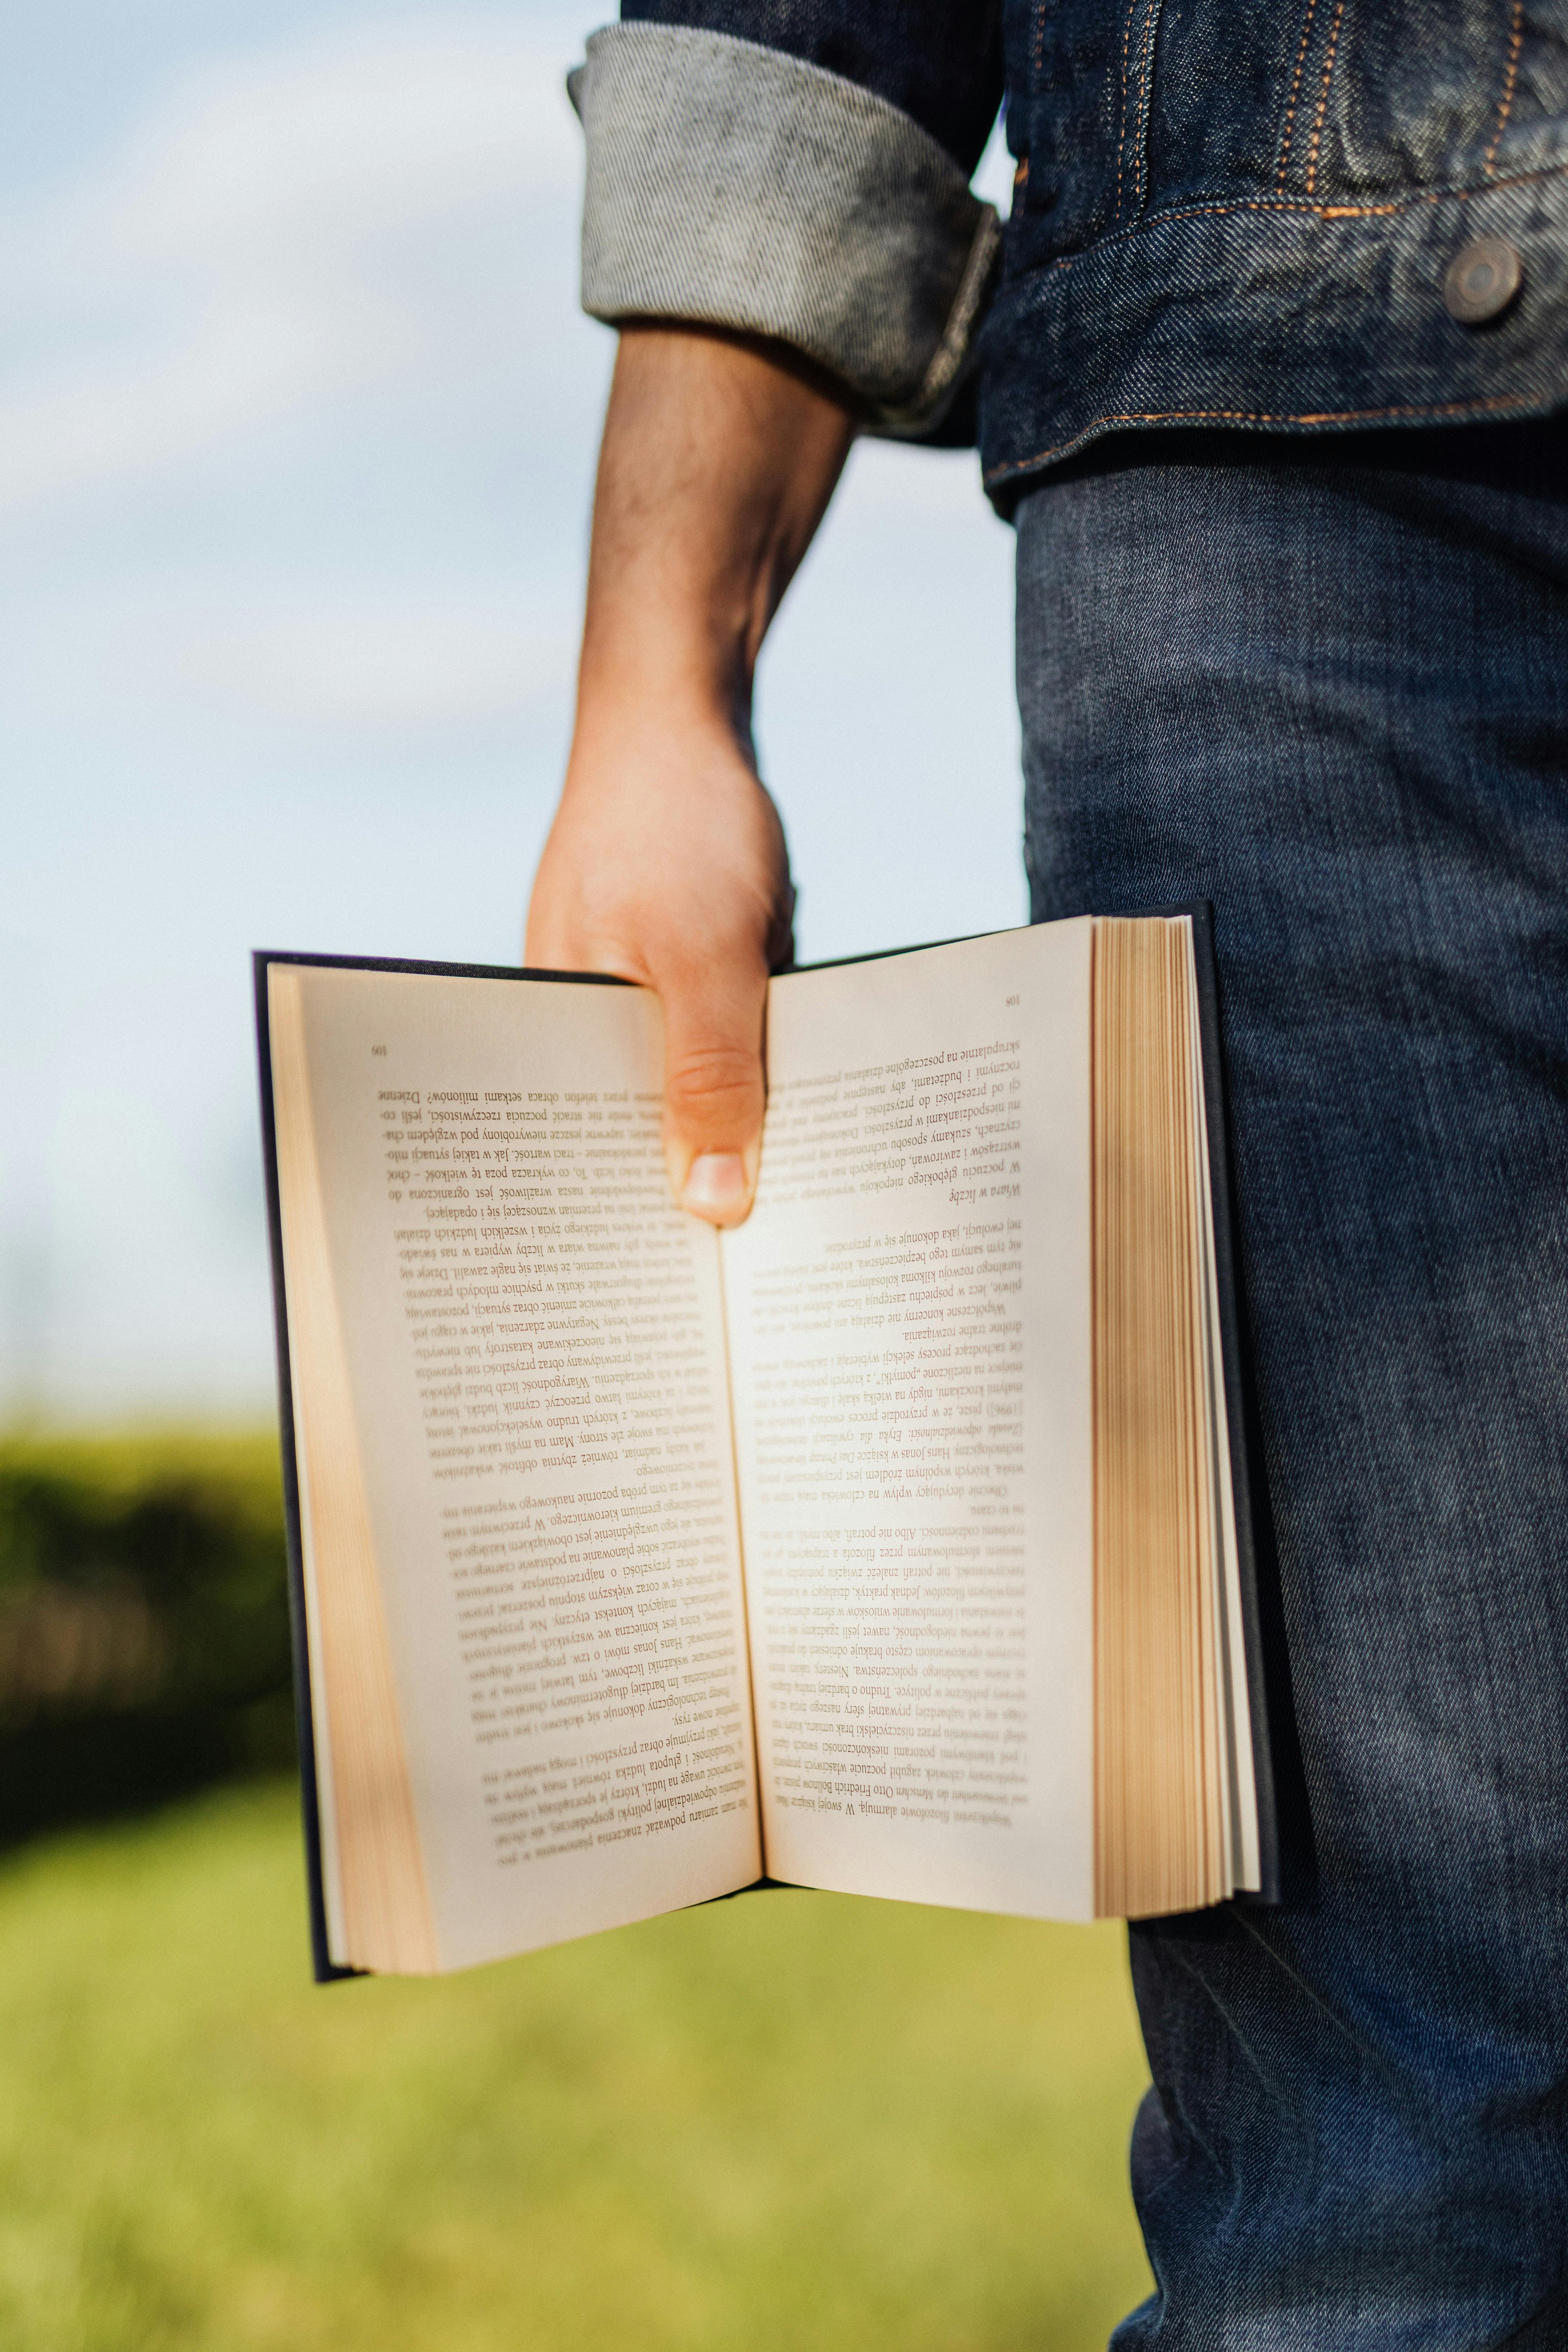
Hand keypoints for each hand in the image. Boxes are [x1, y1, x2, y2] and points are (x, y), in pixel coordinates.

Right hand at [526, 325, 852, 1225]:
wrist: (684, 716)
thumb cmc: (678, 824)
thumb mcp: (707, 956)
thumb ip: (709, 1078)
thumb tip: (715, 1213)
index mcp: (546, 1040)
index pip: (573, 1166)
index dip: (626, 1239)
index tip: (688, 1321)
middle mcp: (582, 1037)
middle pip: (635, 1149)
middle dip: (696, 1210)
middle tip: (771, 1299)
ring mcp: (633, 1013)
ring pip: (690, 1110)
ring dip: (745, 1154)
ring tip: (808, 1243)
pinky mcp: (686, 991)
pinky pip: (727, 1064)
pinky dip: (767, 1092)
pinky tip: (823, 1139)